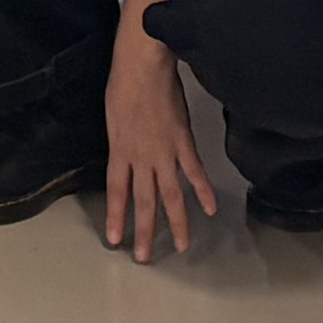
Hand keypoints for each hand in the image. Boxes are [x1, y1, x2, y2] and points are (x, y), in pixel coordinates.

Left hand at [102, 28, 213, 261]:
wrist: (143, 65)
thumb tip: (125, 155)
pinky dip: (203, 191)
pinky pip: (195, 172)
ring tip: (183, 246)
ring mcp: (164, 152)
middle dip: (145, 232)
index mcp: (119, 150)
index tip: (115, 240)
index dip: (116, 217)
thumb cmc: (123, 84)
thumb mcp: (112, 117)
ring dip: (176, 223)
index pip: (116, 192)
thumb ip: (120, 140)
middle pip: (144, 202)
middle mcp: (141, 158)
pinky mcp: (184, 142)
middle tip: (145, 257)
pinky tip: (210, 210)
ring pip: (171, 196)